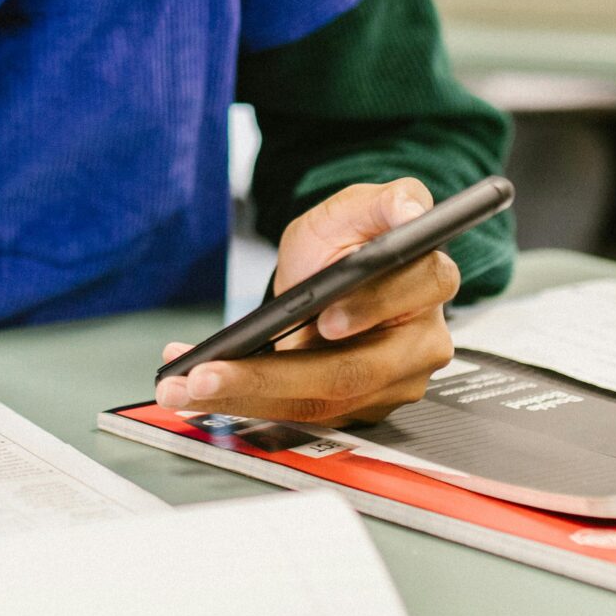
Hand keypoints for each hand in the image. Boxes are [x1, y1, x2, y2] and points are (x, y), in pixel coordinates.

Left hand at [154, 178, 457, 426]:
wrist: (330, 276)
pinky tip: (196, 391)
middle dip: (274, 375)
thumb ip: (383, 200)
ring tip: (186, 386)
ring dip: (244, 396)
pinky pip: (302, 414)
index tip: (322, 320)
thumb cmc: (346, 242)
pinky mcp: (361, 408)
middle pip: (354, 371)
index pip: (407, 296)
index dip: (367, 309)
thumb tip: (410, 208)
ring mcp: (394, 383)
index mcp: (429, 282)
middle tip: (210, 374)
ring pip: (321, 402)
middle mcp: (422, 342)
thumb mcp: (355, 207)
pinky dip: (244, 403)